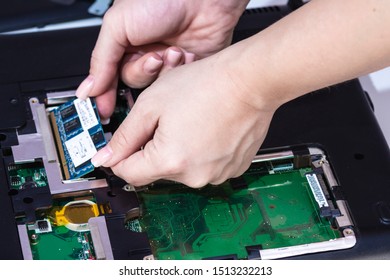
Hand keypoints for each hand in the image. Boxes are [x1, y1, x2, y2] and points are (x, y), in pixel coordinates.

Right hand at [76, 0, 248, 119]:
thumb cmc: (163, 0)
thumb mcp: (119, 24)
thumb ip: (101, 59)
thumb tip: (90, 88)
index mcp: (124, 44)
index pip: (109, 78)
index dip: (105, 95)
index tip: (103, 111)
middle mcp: (144, 55)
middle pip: (133, 84)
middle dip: (143, 72)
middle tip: (151, 60)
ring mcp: (166, 64)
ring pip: (155, 87)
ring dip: (163, 69)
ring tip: (172, 50)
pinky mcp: (185, 71)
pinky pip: (176, 86)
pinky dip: (180, 70)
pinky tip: (185, 54)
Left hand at [91, 52, 276, 187]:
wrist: (250, 80)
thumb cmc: (207, 85)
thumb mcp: (151, 104)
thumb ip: (124, 136)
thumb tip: (106, 158)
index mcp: (170, 161)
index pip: (129, 173)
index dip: (120, 157)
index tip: (122, 146)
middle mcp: (194, 176)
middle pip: (156, 170)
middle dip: (152, 148)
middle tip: (164, 120)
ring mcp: (216, 175)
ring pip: (181, 168)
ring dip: (177, 149)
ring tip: (189, 121)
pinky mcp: (231, 169)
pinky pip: (204, 165)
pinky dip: (199, 151)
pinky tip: (206, 129)